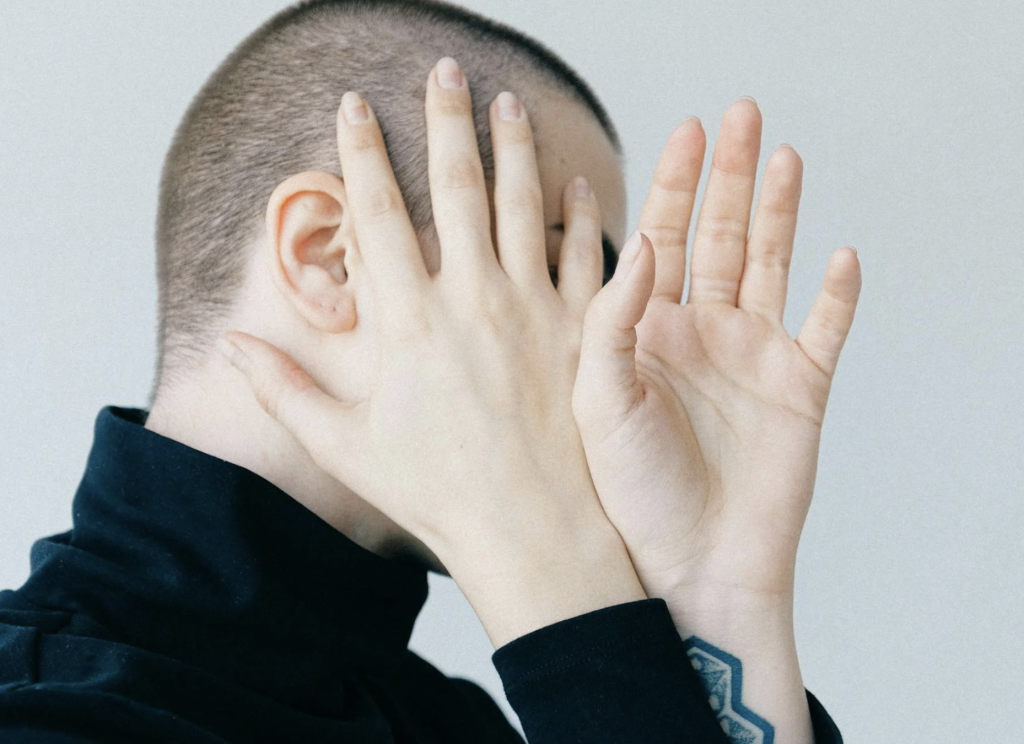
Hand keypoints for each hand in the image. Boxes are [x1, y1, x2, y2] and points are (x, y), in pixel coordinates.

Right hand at [219, 58, 642, 646]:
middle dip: (445, 120)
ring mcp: (533, 312)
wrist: (531, 531)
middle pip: (455, 187)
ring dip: (513, 148)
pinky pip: (586, 258)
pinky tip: (579, 185)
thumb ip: (286, 389)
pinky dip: (583, 217)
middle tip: (444, 70)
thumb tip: (234, 343)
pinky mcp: (582, 333)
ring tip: (508, 102)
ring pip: (523, 206)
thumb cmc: (437, 494)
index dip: (362, 152)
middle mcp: (472, 301)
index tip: (354, 105)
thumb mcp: (346, 446)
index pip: (379, 212)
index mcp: (409, 321)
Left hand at [572, 99, 860, 741]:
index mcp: (645, 331)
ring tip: (784, 156)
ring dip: (781, 212)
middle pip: (719, 236)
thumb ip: (614, 319)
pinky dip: (839, 295)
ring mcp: (753, 358)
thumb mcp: (599, 400)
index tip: (684, 129)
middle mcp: (699, 333)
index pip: (660, 237)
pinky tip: (841, 257)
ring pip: (771, 266)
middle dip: (728, 176)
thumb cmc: (629, 494)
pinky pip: (826, 330)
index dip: (672, 183)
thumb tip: (642, 239)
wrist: (688, 566)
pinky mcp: (800, 390)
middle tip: (740, 114)